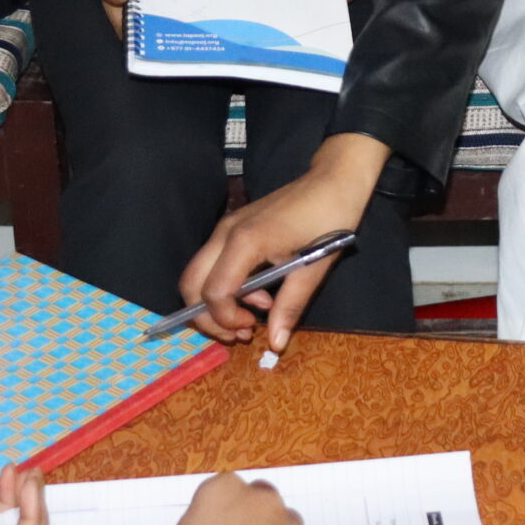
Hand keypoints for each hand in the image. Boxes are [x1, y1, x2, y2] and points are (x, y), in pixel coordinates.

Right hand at [179, 133, 390, 351]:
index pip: (214, 292)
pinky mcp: (233, 227)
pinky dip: (224, 286)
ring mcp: (226, 227)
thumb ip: (290, 306)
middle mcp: (226, 233)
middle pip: (190, 283)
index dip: (226, 319)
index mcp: (245, 242)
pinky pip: (213, 263)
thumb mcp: (313, 268)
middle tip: (239, 333)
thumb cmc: (329, 219)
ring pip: (199, 274)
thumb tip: (276, 344)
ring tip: (254, 316)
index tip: (253, 329)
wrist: (334, 179)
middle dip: (207, 316)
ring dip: (215, 302)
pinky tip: (259, 293)